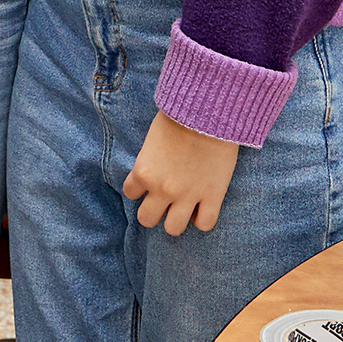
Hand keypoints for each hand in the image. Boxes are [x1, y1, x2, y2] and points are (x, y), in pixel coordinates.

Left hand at [124, 111, 241, 234]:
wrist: (209, 112)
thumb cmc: (179, 116)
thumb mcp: (153, 138)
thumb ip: (150, 159)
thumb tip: (153, 167)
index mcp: (144, 171)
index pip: (130, 193)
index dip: (139, 188)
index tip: (149, 182)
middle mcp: (162, 188)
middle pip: (146, 219)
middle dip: (153, 211)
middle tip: (163, 201)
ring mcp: (187, 195)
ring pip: (173, 229)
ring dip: (176, 219)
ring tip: (183, 208)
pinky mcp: (212, 196)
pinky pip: (205, 224)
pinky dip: (203, 219)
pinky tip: (204, 207)